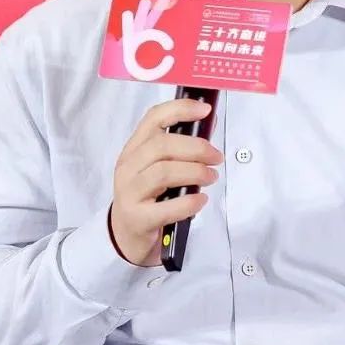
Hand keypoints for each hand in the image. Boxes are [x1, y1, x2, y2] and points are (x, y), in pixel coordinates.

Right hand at [109, 99, 222, 265]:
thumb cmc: (149, 195)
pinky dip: (188, 203)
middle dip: (195, 148)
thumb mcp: (161, 166)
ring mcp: (129, 192)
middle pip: (161, 145)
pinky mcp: (137, 218)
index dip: (181, 110)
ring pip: (163, 172)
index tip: (206, 110)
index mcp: (134, 148)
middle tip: (216, 157)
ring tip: (211, 177)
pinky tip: (200, 201)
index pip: (154, 118)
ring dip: (195, 172)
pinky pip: (165, 208)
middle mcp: (128, 167)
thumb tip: (210, 120)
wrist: (128, 235)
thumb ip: (184, 145)